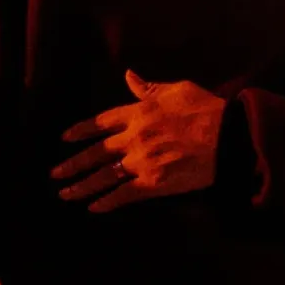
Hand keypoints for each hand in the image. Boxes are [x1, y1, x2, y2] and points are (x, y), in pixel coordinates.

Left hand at [50, 68, 227, 213]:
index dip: (82, 130)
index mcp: (138, 112)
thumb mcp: (177, 89)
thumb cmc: (206, 109)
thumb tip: (129, 75)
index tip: (65, 137)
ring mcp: (143, 161)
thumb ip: (149, 87)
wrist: (229, 136)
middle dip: (73, 163)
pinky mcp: (155, 183)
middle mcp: (135, 137)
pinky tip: (93, 208)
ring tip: (65, 194)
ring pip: (105, 176)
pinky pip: (125, 195)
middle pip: (97, 152)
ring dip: (82, 186)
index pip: (101, 121)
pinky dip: (108, 202)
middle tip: (55, 173)